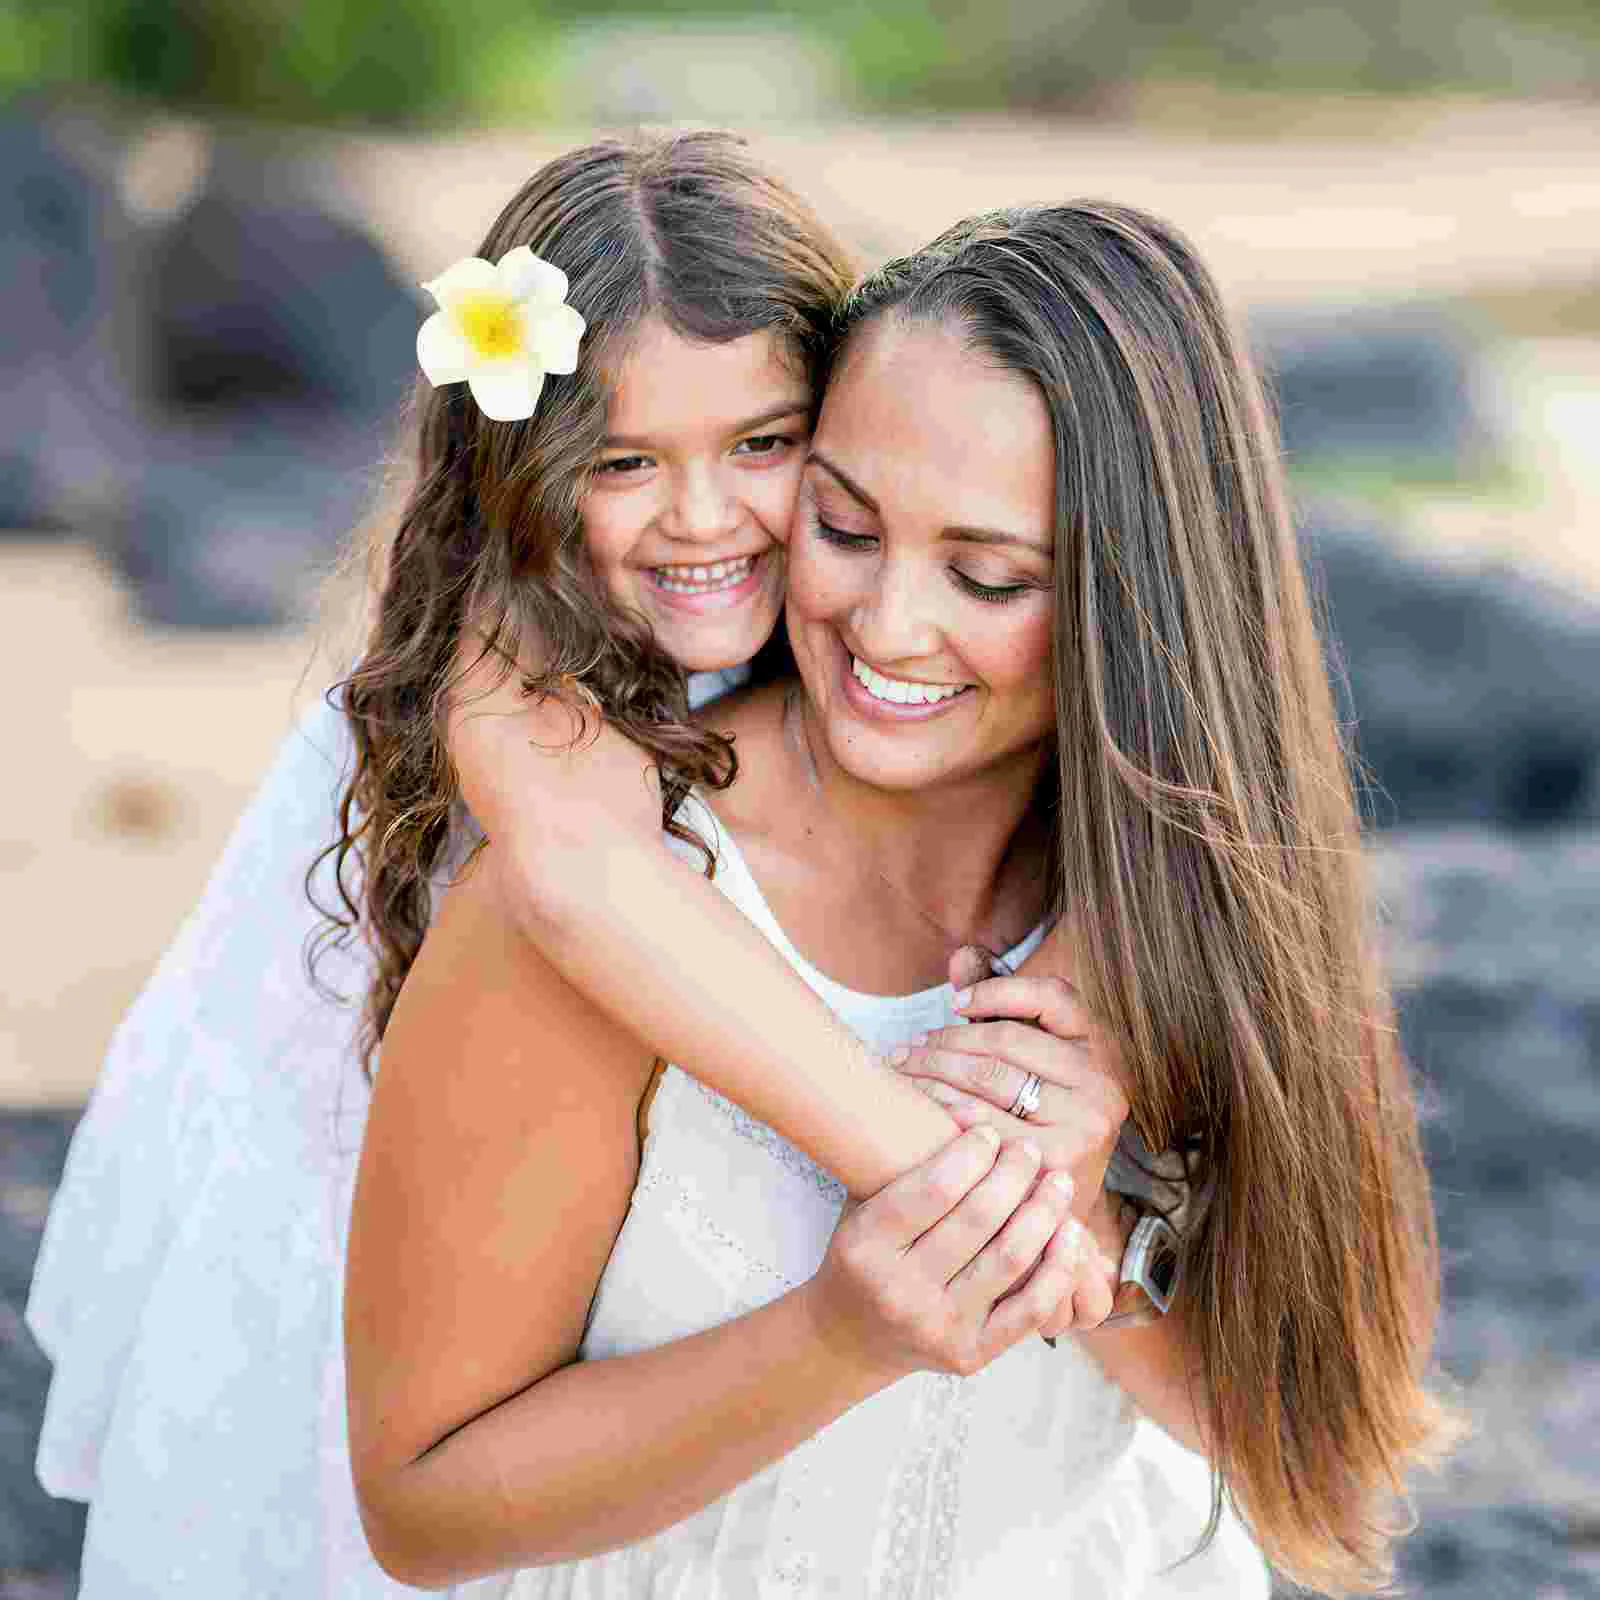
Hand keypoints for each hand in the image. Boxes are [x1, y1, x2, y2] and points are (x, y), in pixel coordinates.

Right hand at [802, 1126, 1087, 1382]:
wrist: (850, 1338)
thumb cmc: (864, 1254)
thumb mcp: (863, 1203)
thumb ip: (901, 1162)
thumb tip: (960, 1102)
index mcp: (865, 1245)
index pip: (933, 1189)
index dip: (971, 1153)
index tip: (990, 1132)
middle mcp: (898, 1290)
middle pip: (978, 1219)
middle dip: (1013, 1175)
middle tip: (1029, 1151)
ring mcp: (937, 1327)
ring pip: (1010, 1258)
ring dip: (1044, 1211)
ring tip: (1057, 1180)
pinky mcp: (971, 1354)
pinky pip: (1030, 1307)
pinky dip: (1057, 1266)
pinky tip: (1070, 1231)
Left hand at [885, 945, 1130, 1333]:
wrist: (1055, 1215)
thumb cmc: (1031, 1119)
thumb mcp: (1024, 1056)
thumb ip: (998, 1002)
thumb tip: (962, 955)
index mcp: (1104, 1047)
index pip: (1052, 997)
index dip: (996, 993)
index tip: (952, 1004)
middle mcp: (1104, 1085)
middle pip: (1009, 1042)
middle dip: (946, 1041)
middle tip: (902, 1047)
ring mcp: (1088, 1127)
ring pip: (993, 1080)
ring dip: (936, 1073)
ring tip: (900, 1073)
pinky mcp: (1060, 1166)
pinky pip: (988, 1126)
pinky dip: (946, 1114)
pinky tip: (919, 1111)